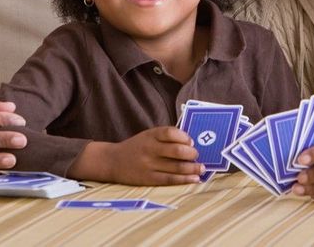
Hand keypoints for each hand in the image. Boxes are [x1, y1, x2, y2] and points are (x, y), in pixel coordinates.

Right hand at [70, 127, 201, 184]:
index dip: (184, 137)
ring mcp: (149, 165)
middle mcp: (150, 149)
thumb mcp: (147, 136)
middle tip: (197, 155)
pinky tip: (194, 179)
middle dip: (192, 154)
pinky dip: (185, 179)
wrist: (112, 161)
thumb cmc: (135, 147)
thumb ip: (164, 137)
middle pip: (177, 151)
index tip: (190, 142)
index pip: (171, 133)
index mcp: (150, 135)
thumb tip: (190, 142)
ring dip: (193, 167)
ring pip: (176, 167)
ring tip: (201, 168)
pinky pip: (170, 179)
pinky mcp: (148, 179)